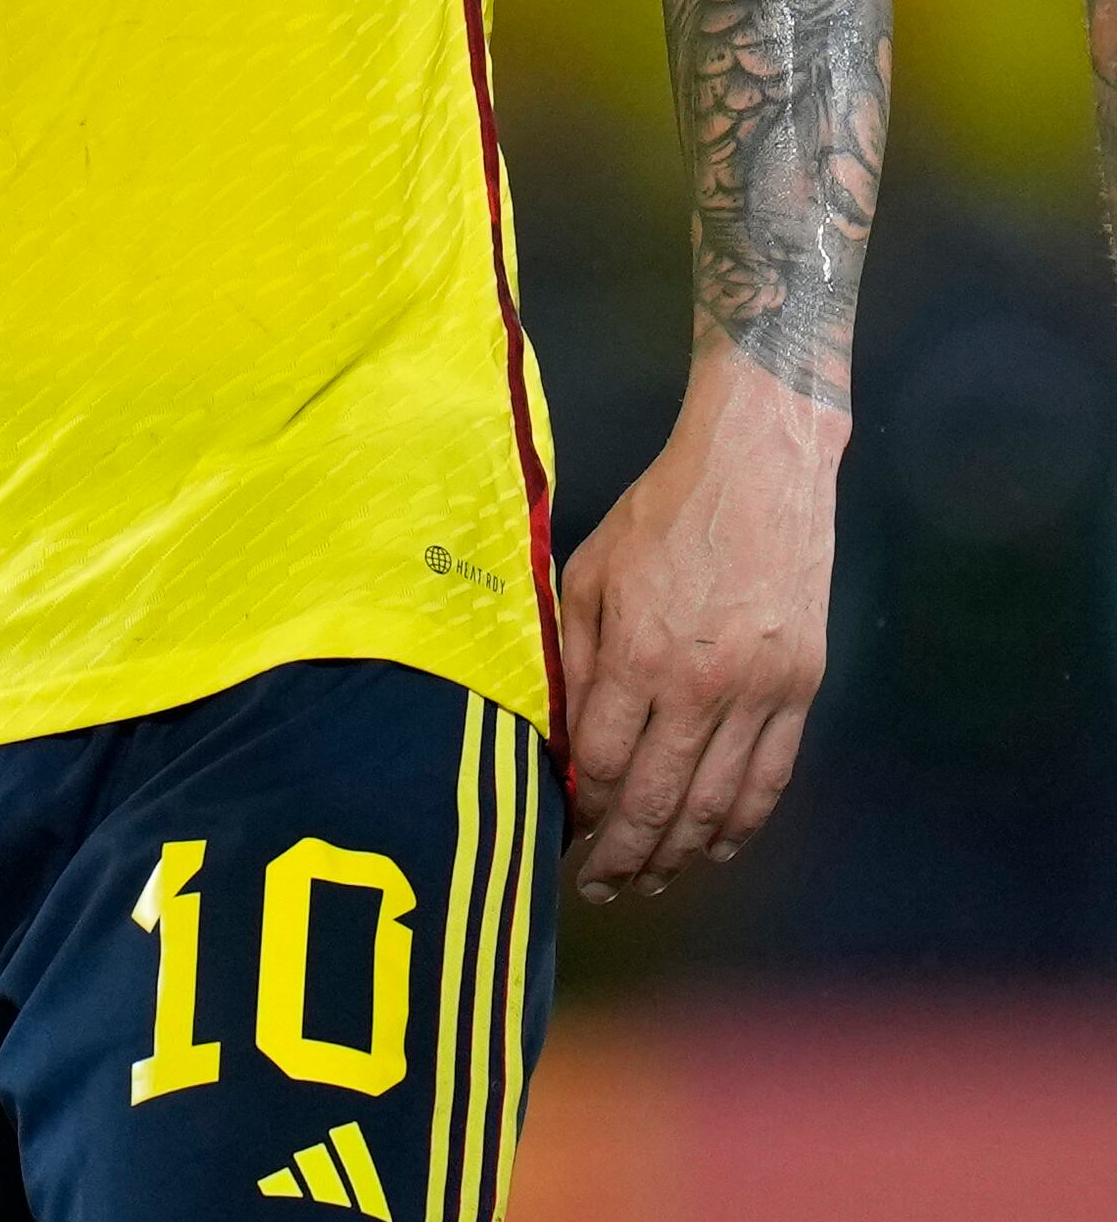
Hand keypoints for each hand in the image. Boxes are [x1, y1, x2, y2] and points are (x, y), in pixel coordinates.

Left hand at [554, 340, 841, 899]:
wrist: (759, 472)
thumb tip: (559, 735)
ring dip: (683, 854)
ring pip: (719, 803)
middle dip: (625, 855)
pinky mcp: (803, 689)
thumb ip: (575, 657)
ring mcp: (761, 692)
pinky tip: (715, 848)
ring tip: (651, 883)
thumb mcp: (588, 574)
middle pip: (658, 799)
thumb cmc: (659, 518)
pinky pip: (771, 777)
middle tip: (599, 889)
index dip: (580, 810)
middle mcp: (702, 684)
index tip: (561, 833)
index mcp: (637, 652)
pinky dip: (742, 823)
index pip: (602, 763)